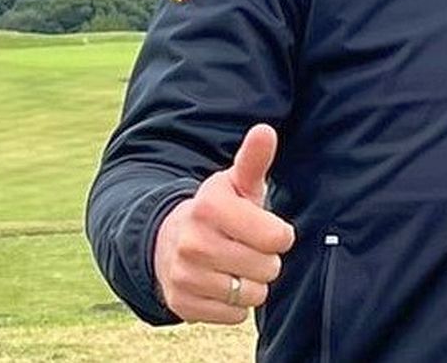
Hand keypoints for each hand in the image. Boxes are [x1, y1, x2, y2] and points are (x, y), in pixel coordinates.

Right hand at [153, 124, 296, 323]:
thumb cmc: (218, 211)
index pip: (277, 236)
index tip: (265, 228)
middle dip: (265, 260)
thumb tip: (265, 130)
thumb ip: (254, 160)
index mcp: (210, 208)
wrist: (167, 242)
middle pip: (268, 268)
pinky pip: (235, 316)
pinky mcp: (181, 304)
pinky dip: (235, 305)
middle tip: (246, 248)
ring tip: (234, 265)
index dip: (278, 234)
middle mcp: (192, 242)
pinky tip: (221, 284)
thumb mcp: (235, 184)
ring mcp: (184, 275)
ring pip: (253, 294)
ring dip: (252, 283)